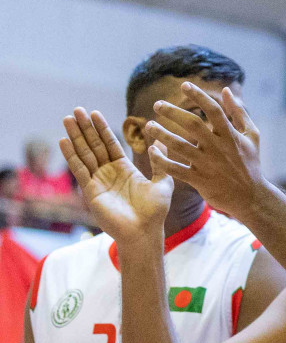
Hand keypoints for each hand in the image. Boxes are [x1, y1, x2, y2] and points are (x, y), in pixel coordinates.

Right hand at [58, 109, 171, 241]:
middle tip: (76, 109)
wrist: (145, 232)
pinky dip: (71, 156)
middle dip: (85, 128)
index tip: (94, 112)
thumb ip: (162, 161)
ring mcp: (98, 181)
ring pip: (84, 154)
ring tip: (67, 119)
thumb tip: (163, 140)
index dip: (102, 128)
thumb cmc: (155, 211)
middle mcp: (109, 173)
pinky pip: (80, 170)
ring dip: (75, 137)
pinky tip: (64, 141)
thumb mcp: (163, 182)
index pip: (110, 143)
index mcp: (124, 169)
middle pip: (94, 145)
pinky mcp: (91, 192)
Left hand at [144, 84, 265, 218]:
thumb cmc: (251, 163)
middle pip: (192, 124)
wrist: (251, 197)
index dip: (199, 95)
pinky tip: (152, 151)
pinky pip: (175, 169)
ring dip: (162, 134)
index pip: (214, 110)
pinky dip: (161, 160)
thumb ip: (239, 112)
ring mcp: (207, 164)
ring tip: (149, 125)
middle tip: (157, 104)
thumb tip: (226, 90)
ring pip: (179, 146)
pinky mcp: (199, 180)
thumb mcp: (252, 135)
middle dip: (173, 112)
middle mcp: (218, 148)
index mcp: (231, 135)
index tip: (184, 85)